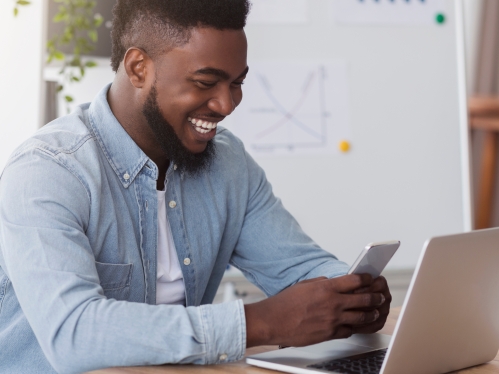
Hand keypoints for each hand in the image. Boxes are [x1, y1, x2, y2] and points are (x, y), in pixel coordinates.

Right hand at [244, 274, 385, 347]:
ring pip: (361, 317)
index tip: (371, 279)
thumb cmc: (286, 303)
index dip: (367, 279)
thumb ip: (323, 283)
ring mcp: (332, 320)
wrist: (274, 321)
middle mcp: (333, 303)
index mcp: (326, 288)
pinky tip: (357, 325)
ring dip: (371, 314)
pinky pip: (349, 330)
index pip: (355, 280)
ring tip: (375, 312)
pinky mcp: (329, 334)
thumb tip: (333, 283)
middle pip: (363, 299)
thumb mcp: (306, 285)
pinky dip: (354, 327)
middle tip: (380, 296)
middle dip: (375, 297)